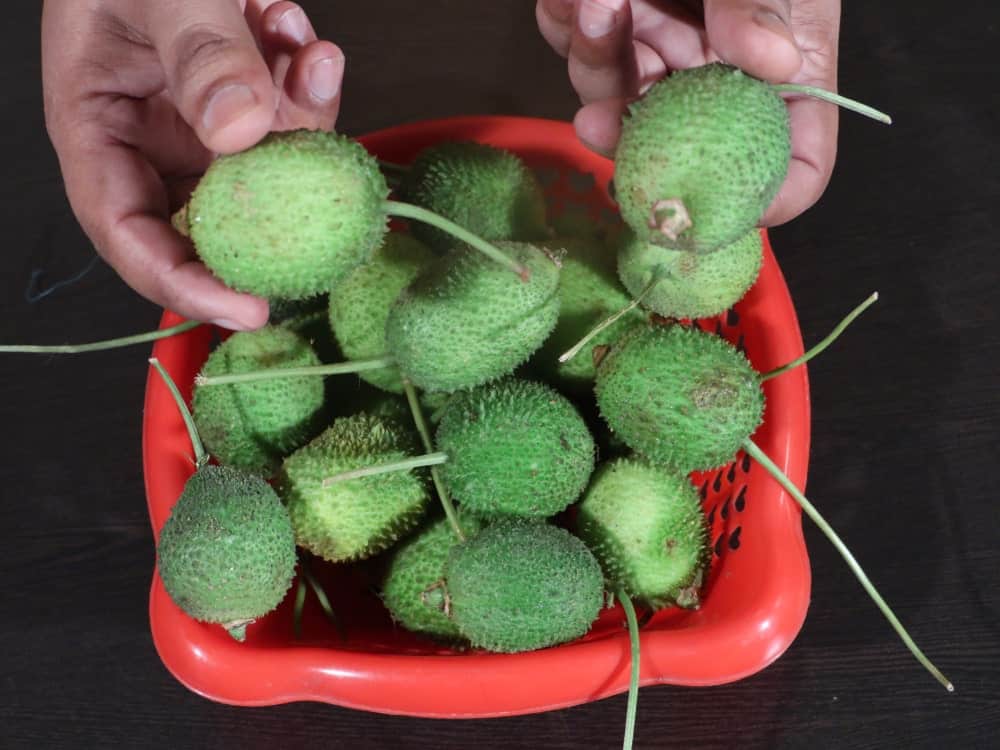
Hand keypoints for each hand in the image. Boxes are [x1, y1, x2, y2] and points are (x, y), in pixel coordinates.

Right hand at [42, 0, 344, 329]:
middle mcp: (151, 138)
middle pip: (213, 216)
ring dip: (301, 123)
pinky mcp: (246, 98)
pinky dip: (307, 84)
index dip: (186, 284)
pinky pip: (290, 117)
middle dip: (273, 211)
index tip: (251, 307)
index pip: (129, 235)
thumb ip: (197, 50)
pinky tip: (298, 35)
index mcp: (95, 127)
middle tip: (321, 195)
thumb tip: (241, 129)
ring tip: (304, 56)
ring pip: (267, 167)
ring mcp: (202, 122)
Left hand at [536, 0, 840, 226]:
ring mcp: (665, 53)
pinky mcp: (616, 25)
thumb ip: (769, 4)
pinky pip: (579, 48)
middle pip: (678, 148)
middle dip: (630, 127)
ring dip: (597, 58)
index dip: (760, 202)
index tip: (701, 203)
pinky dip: (571, 22)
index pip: (792, 168)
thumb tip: (771, 59)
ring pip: (614, 102)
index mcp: (783, 77)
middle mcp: (721, 77)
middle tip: (603, 110)